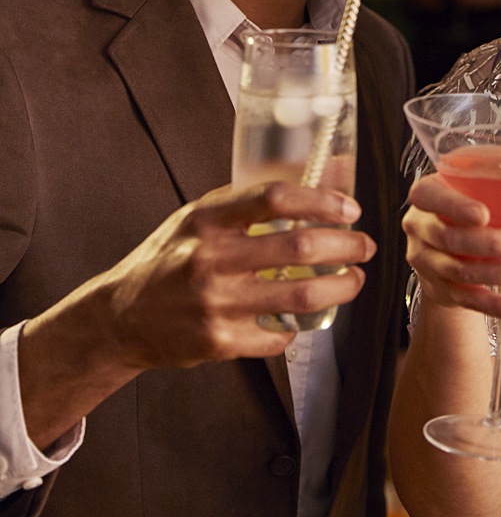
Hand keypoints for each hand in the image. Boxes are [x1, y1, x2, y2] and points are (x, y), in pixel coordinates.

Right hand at [19, 179, 375, 449]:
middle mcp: (210, 259)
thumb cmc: (172, 257)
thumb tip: (326, 174)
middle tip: (364, 247)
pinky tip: (304, 317)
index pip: (276, 198)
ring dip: (340, 287)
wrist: (120, 317)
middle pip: (300, 247)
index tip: (349, 209)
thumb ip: (255, 200)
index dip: (322, 201)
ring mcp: (214, 303)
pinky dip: (299, 326)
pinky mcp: (218, 343)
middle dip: (347, 246)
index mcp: (208, 219)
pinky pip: (278, 334)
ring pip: (300, 295)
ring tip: (353, 280)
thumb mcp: (202, 216)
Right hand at [402, 172, 500, 320]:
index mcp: (428, 194)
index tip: (485, 214)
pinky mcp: (441, 291)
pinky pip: (471, 302)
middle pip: (453, 239)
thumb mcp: (495, 197)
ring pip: (464, 273)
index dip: (455, 206)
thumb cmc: (477, 207)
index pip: (430, 196)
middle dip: (496, 244)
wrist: (448, 244)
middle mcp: (421, 228)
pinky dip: (499, 307)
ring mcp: (428, 263)